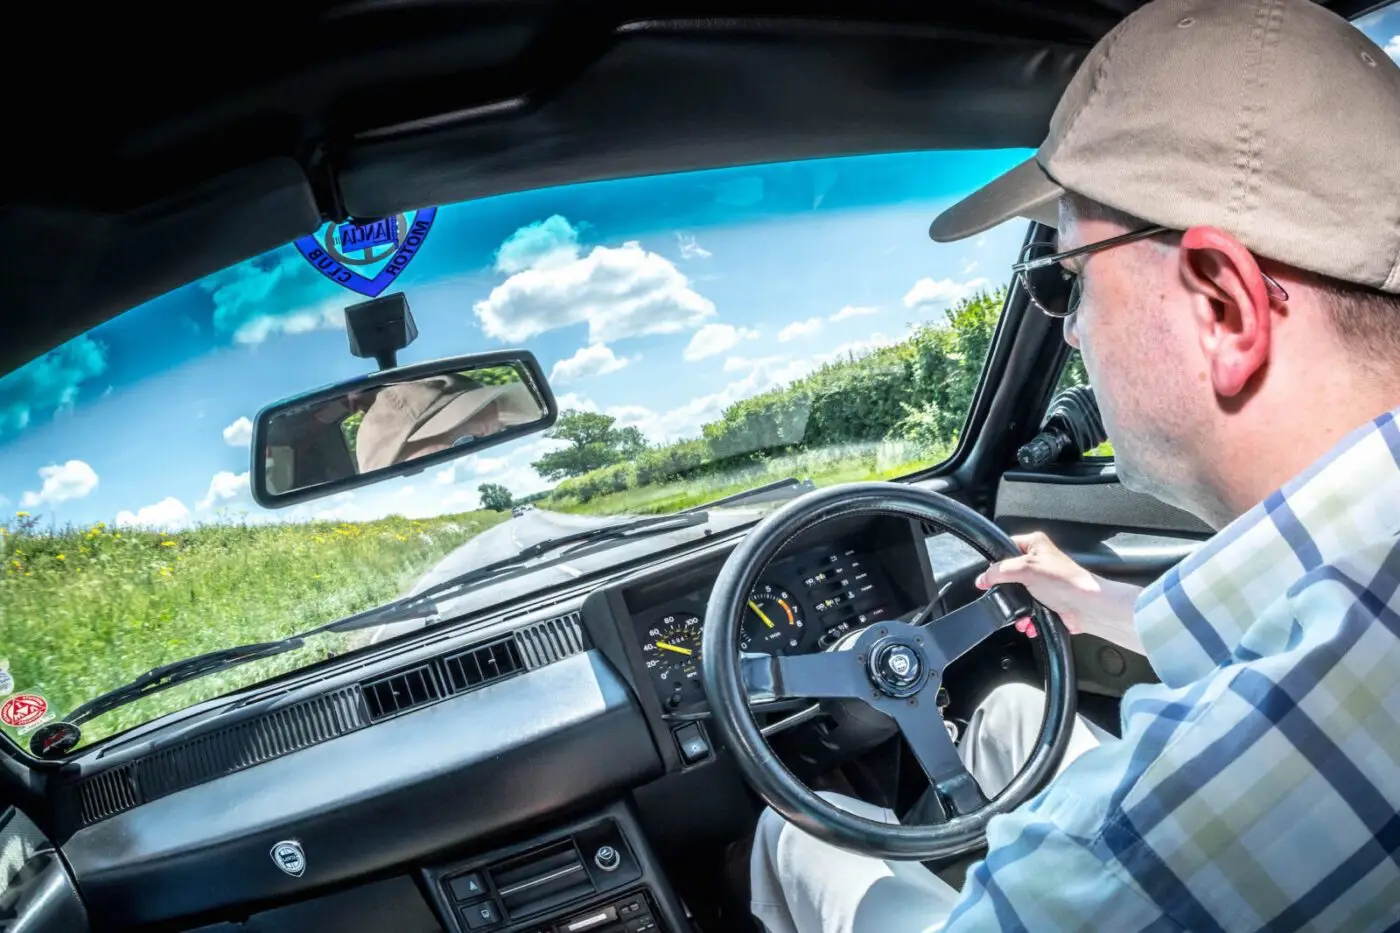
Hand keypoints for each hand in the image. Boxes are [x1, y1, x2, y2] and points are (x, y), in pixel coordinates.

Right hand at [974, 531, 1143, 653]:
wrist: (1088, 608)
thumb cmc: (1066, 582)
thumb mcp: (1026, 568)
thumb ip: (999, 571)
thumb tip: (982, 579)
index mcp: (1034, 544)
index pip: (1004, 547)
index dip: (995, 563)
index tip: (988, 578)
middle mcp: (1038, 561)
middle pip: (1007, 575)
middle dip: (1006, 592)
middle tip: (1005, 598)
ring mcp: (1041, 582)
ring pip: (1016, 595)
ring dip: (1015, 609)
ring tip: (1019, 617)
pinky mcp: (1045, 601)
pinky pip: (1026, 609)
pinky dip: (1025, 619)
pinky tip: (1028, 623)